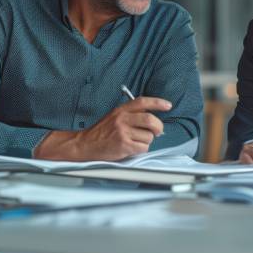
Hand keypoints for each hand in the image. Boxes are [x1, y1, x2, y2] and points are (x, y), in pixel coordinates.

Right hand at [34, 97, 170, 160]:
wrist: (85, 144)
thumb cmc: (101, 132)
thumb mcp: (114, 116)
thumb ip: (130, 115)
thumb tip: (152, 120)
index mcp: (121, 110)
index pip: (142, 102)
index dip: (157, 103)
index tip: (168, 105)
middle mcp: (122, 119)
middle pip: (150, 120)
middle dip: (158, 127)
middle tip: (157, 132)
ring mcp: (122, 132)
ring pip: (148, 136)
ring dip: (146, 141)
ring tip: (135, 142)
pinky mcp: (123, 145)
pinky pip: (143, 148)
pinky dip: (141, 150)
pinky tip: (131, 148)